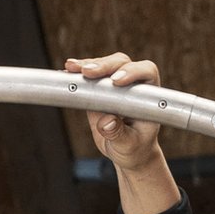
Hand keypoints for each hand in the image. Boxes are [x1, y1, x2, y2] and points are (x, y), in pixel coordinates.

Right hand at [63, 50, 181, 213]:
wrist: (126, 151)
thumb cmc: (135, 147)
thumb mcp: (128, 145)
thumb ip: (119, 134)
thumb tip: (107, 122)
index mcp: (148, 94)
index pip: (145, 72)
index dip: (132, 71)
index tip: (116, 81)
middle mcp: (133, 83)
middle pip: (120, 63)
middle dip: (104, 66)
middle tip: (87, 72)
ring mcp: (113, 84)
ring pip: (103, 65)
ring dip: (86, 65)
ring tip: (71, 69)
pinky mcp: (97, 88)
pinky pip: (88, 76)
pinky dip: (77, 74)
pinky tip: (66, 72)